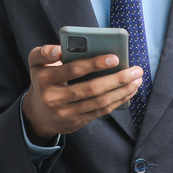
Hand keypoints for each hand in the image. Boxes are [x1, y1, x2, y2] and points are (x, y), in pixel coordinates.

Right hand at [21, 44, 142, 143]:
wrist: (37, 114)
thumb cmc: (43, 80)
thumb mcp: (36, 63)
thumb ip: (44, 52)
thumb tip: (59, 49)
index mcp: (45, 79)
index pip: (73, 70)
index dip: (95, 64)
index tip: (115, 57)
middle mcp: (54, 98)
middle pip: (91, 89)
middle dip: (117, 79)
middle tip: (136, 70)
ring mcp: (66, 113)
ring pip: (99, 102)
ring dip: (122, 91)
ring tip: (136, 80)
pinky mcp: (76, 123)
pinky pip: (100, 112)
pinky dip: (117, 101)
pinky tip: (129, 91)